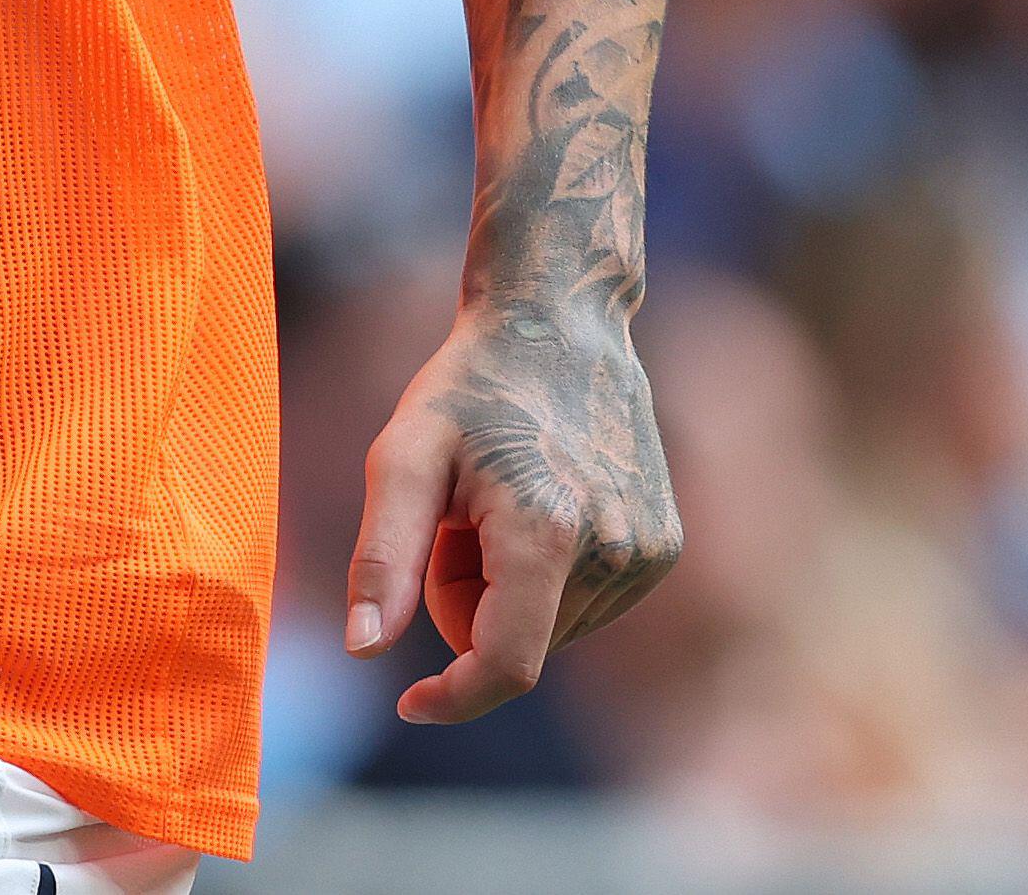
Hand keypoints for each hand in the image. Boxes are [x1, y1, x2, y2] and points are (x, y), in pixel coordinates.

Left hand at [346, 298, 680, 722]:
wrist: (560, 326)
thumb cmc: (467, 390)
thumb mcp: (402, 456)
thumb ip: (383, 558)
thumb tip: (363, 650)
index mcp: (546, 532)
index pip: (506, 665)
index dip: (454, 696)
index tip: (408, 702)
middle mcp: (615, 551)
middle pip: (515, 644)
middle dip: (468, 603)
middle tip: (456, 517)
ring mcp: (649, 553)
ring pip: (548, 631)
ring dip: (508, 590)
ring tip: (500, 501)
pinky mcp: (664, 549)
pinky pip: (583, 607)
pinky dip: (548, 577)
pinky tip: (543, 502)